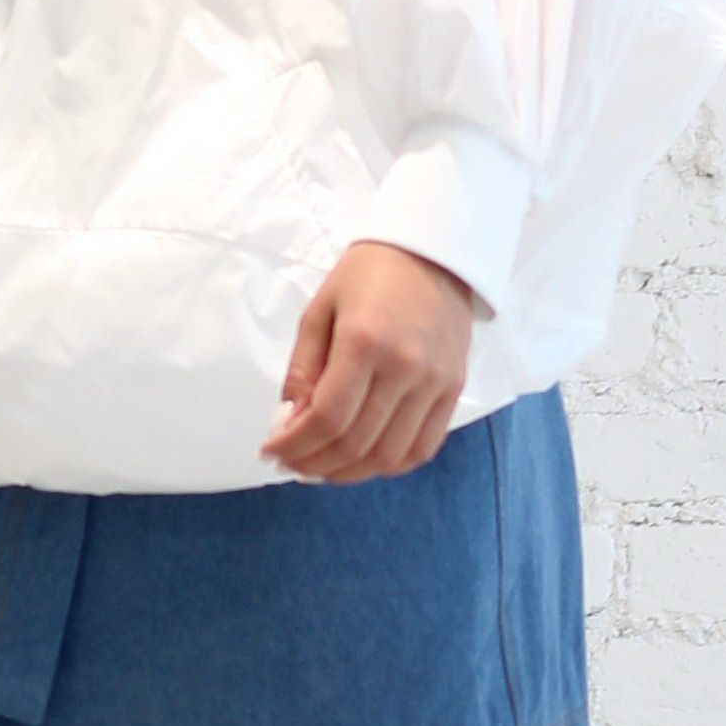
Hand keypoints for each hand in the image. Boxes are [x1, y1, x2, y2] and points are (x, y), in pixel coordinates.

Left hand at [258, 239, 477, 483]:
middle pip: (355, 443)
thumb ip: (303, 368)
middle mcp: (404, 368)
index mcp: (364, 342)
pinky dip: (389, 465)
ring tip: (321, 466)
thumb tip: (289, 421)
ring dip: (348, 472)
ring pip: (388, 456)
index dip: (295, 446)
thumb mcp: (320, 309)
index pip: (326, 418)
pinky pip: (422, 448)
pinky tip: (362, 460)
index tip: (271, 452)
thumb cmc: (368, 275)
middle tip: (291, 464)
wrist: (431, 253)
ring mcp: (434, 383)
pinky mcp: (454, 390)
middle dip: (314, 464)